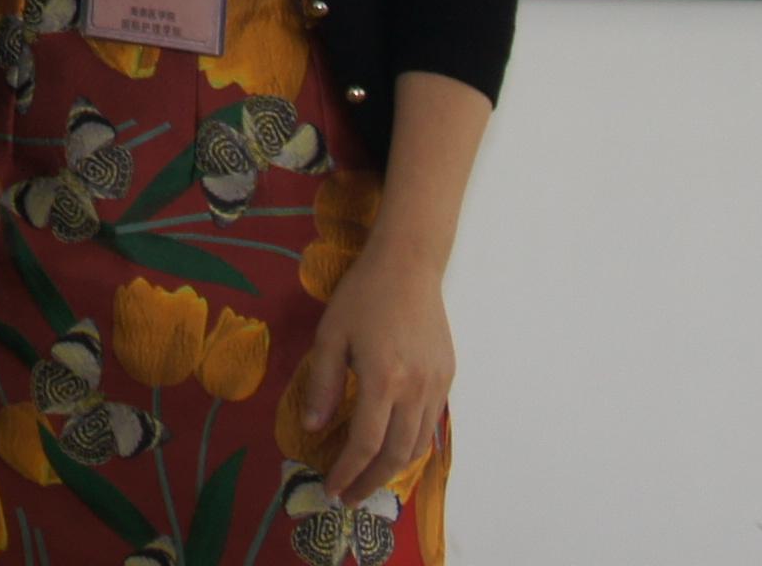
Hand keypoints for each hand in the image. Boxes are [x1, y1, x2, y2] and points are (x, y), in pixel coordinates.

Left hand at [288, 242, 453, 508]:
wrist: (408, 265)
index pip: (366, 443)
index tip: (331, 488)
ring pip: (418, 445)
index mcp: (383, 379)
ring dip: (392, 469)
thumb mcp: (330, 335)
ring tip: (368, 478)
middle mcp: (415, 389)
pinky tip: (392, 447)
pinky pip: (430, 425)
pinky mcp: (447, 378)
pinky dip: (411, 446)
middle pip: (395, 455)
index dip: (347, 472)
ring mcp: (436, 385)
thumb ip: (323, 384)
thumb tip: (314, 427)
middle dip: (370, 482)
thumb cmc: (363, 296)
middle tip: (349, 496)